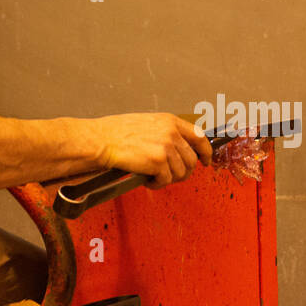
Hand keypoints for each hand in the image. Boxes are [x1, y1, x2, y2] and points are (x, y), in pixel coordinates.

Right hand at [91, 113, 212, 186]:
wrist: (100, 140)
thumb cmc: (116, 133)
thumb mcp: (147, 123)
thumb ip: (166, 133)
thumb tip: (179, 149)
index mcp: (170, 121)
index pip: (199, 137)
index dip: (205, 152)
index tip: (205, 160)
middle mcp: (171, 132)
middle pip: (192, 160)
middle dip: (183, 172)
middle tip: (170, 176)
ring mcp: (166, 147)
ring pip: (180, 173)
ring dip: (167, 179)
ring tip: (152, 176)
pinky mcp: (158, 162)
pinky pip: (166, 181)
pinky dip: (156, 184)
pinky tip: (146, 179)